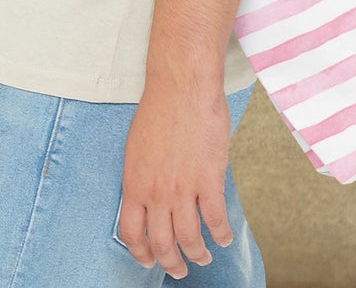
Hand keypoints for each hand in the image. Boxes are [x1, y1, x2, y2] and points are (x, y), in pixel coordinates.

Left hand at [118, 81, 234, 280]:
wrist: (182, 86)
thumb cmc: (159, 108)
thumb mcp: (137, 148)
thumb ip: (142, 177)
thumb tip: (149, 198)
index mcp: (134, 183)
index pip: (132, 234)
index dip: (141, 253)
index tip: (149, 260)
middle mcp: (156, 193)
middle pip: (162, 243)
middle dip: (171, 263)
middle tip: (179, 269)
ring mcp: (182, 189)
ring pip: (190, 238)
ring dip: (197, 254)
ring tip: (203, 257)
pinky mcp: (208, 180)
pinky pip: (216, 219)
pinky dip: (221, 234)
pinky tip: (223, 238)